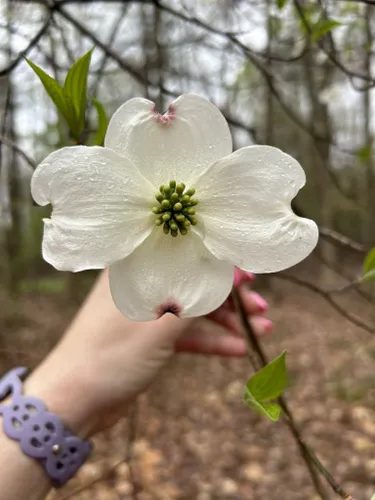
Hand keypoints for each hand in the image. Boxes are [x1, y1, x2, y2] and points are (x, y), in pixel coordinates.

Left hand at [25, 269, 271, 437]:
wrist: (75, 400)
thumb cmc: (113, 352)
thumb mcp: (161, 320)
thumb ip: (197, 293)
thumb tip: (232, 268)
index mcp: (138, 267)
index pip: (187, 253)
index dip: (220, 263)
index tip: (249, 276)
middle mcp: (143, 284)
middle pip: (195, 281)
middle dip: (230, 296)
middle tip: (260, 307)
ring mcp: (147, 313)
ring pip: (194, 309)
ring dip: (227, 320)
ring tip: (261, 330)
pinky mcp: (149, 339)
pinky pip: (186, 334)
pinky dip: (210, 340)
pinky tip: (237, 349)